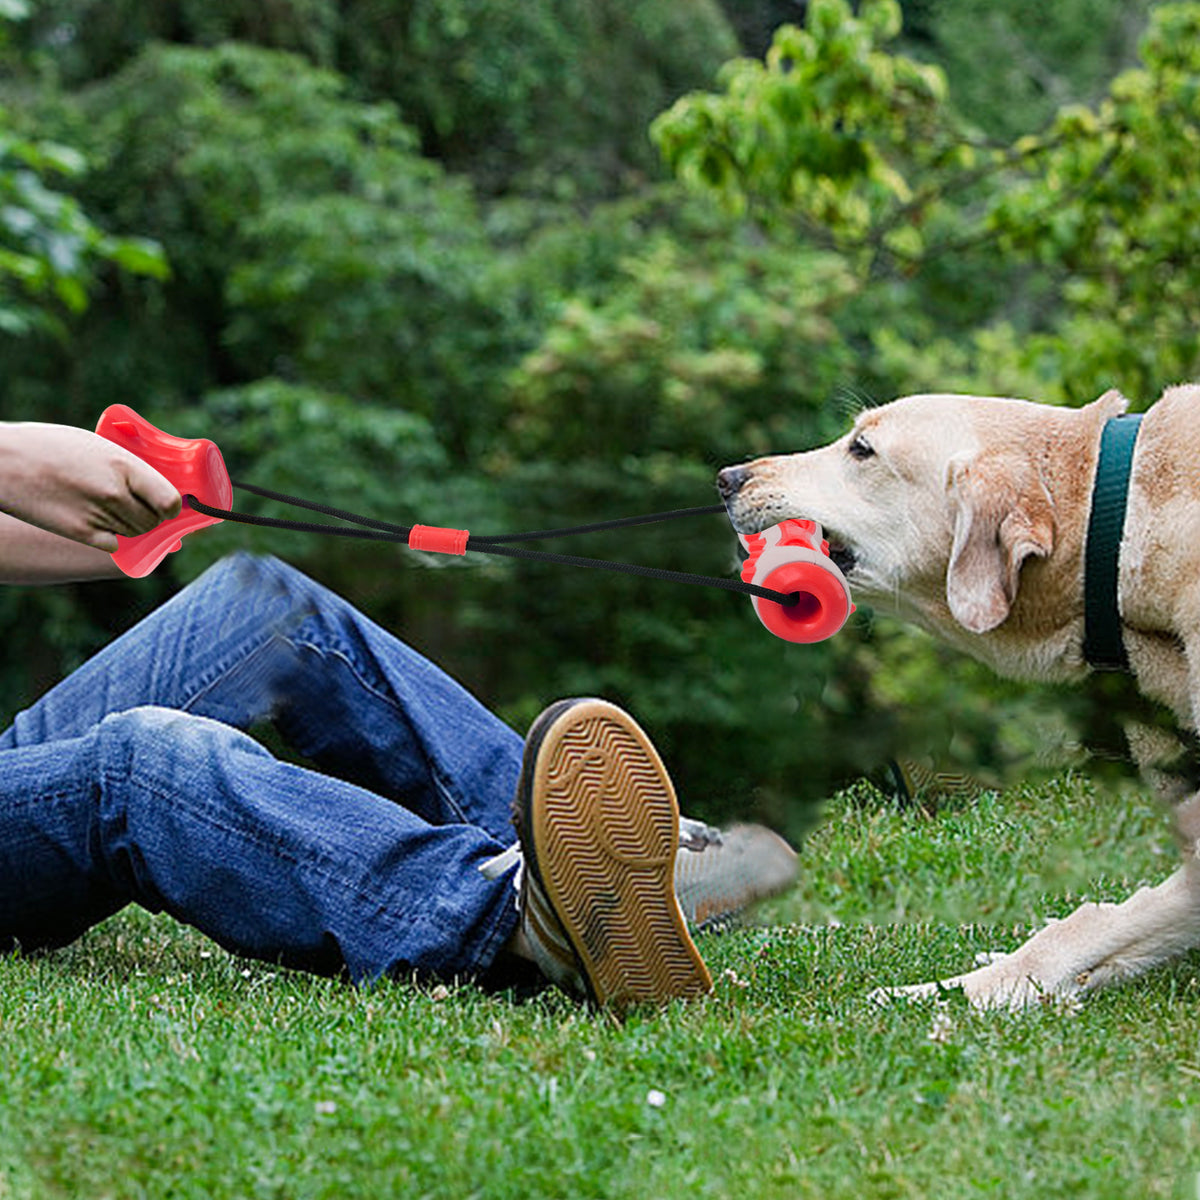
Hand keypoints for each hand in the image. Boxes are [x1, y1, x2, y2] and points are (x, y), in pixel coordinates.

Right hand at [0, 422, 181, 552]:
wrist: (3, 460)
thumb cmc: (49, 447)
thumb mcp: (97, 445)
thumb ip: (128, 467)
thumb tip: (157, 487)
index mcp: (124, 465)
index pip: (170, 501)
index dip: (172, 507)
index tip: (169, 506)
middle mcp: (115, 493)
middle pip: (153, 522)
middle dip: (151, 517)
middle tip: (140, 507)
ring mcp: (98, 515)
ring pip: (134, 533)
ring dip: (131, 525)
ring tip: (111, 508)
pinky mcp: (80, 533)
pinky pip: (113, 544)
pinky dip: (111, 537)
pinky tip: (99, 522)